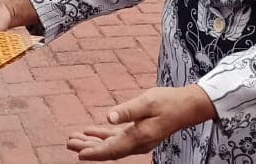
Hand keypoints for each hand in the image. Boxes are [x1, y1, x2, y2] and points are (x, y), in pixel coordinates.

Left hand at [65, 86, 217, 159]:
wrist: (187, 106)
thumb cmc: (168, 102)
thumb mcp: (147, 102)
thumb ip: (128, 110)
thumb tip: (108, 117)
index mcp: (139, 137)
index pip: (112, 149)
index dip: (95, 153)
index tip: (78, 154)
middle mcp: (138, 143)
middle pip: (108, 150)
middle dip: (88, 148)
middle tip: (69, 143)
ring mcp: (138, 140)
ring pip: (111, 145)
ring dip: (93, 143)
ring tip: (74, 138)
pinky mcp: (139, 134)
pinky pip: (117, 138)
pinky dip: (103, 136)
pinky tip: (91, 131)